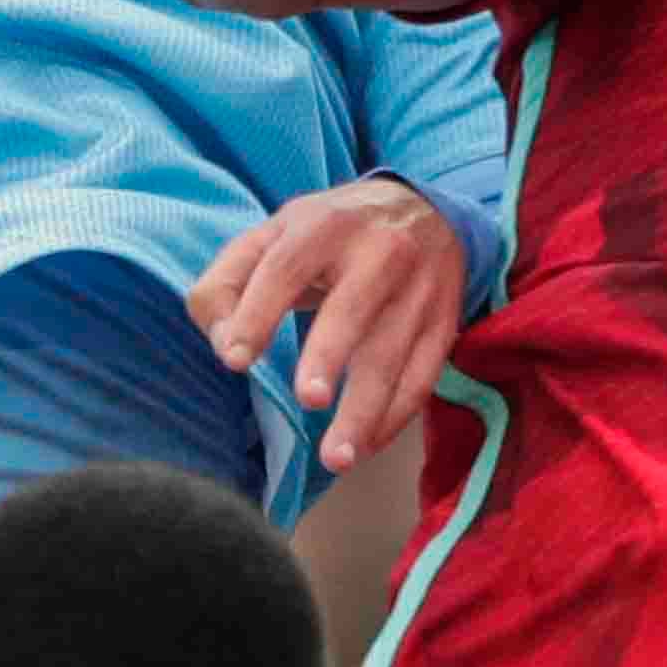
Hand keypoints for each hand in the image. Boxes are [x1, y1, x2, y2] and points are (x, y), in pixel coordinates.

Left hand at [187, 178, 465, 473]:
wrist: (424, 208)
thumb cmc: (330, 232)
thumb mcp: (273, 233)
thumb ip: (229, 281)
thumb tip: (222, 343)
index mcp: (323, 225)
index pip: (286, 268)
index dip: (258, 313)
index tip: (235, 360)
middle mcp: (378, 251)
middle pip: (352, 307)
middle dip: (330, 354)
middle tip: (308, 400)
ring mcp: (418, 288)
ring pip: (393, 353)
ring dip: (366, 410)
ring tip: (336, 459)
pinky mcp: (443, 322)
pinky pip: (423, 376)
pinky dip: (396, 417)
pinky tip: (367, 446)